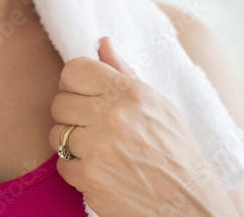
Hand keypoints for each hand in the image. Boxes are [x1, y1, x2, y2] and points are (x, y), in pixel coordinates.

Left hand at [49, 37, 235, 216]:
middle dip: (70, 115)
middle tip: (91, 127)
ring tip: (96, 150)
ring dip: (70, 144)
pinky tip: (99, 170)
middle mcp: (112, 115)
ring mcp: (99, 147)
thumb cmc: (175, 152)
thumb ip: (124, 73)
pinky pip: (61, 165)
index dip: (73, 82)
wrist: (187, 203)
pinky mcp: (90, 177)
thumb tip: (102, 41)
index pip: (74, 70)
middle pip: (59, 102)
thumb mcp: (158, 105)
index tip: (82, 95)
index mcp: (130, 92)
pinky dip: (75, 170)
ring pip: (56, 134)